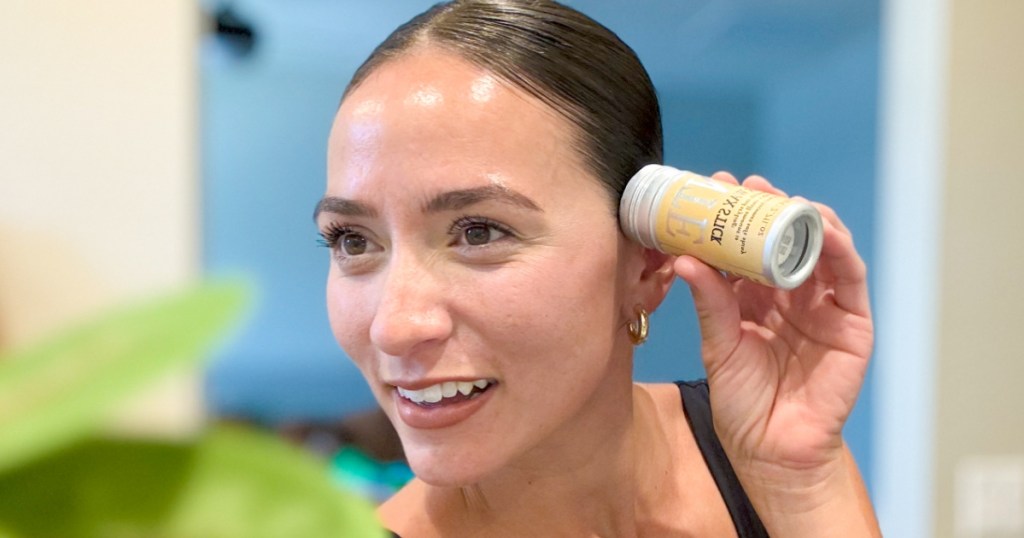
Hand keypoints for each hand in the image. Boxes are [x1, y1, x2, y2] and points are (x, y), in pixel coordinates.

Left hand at [673, 172, 876, 534]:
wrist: (772, 450)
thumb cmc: (743, 403)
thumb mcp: (719, 346)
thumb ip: (710, 303)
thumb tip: (685, 259)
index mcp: (754, 299)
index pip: (747, 248)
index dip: (733, 218)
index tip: (712, 190)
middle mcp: (790, 296)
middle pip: (783, 240)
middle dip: (766, 208)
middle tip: (743, 185)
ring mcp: (823, 307)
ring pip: (820, 250)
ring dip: (804, 219)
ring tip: (781, 199)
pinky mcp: (852, 323)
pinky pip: (850, 278)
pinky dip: (839, 249)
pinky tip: (822, 229)